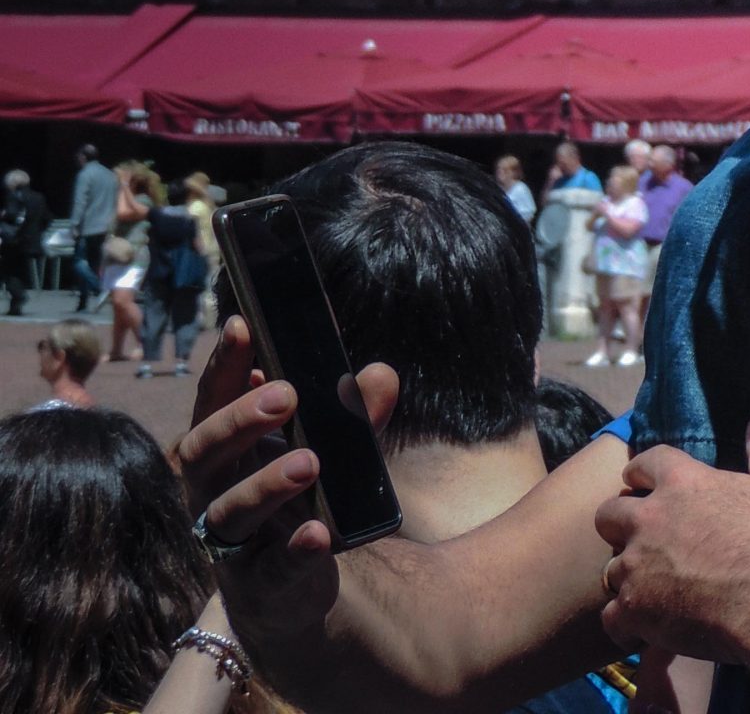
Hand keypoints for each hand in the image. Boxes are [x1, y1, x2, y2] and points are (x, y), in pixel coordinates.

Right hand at [175, 317, 400, 653]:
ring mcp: (232, 542)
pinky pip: (272, 568)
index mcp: (227, 452)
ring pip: (230, 511)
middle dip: (239, 421)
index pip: (213, 402)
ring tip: (310, 462)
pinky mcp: (261, 585)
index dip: (223, 365)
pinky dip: (294, 552)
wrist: (296, 591)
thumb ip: (353, 415)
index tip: (242, 325)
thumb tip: (379, 374)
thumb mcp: (335, 451)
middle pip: (204, 452)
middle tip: (285, 396)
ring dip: (267, 483)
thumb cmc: (303, 500)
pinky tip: (316, 534)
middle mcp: (215, 493)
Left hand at [593, 405, 749, 665]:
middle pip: (609, 513)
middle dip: (621, 523)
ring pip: (610, 569)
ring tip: (650, 589)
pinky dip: (627, 623)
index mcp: (682, 481)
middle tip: (644, 537)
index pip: (644, 463)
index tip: (645, 482)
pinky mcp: (634, 610)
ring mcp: (636, 566)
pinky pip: (612, 617)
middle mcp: (649, 518)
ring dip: (629, 576)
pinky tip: (643, 629)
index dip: (642, 473)